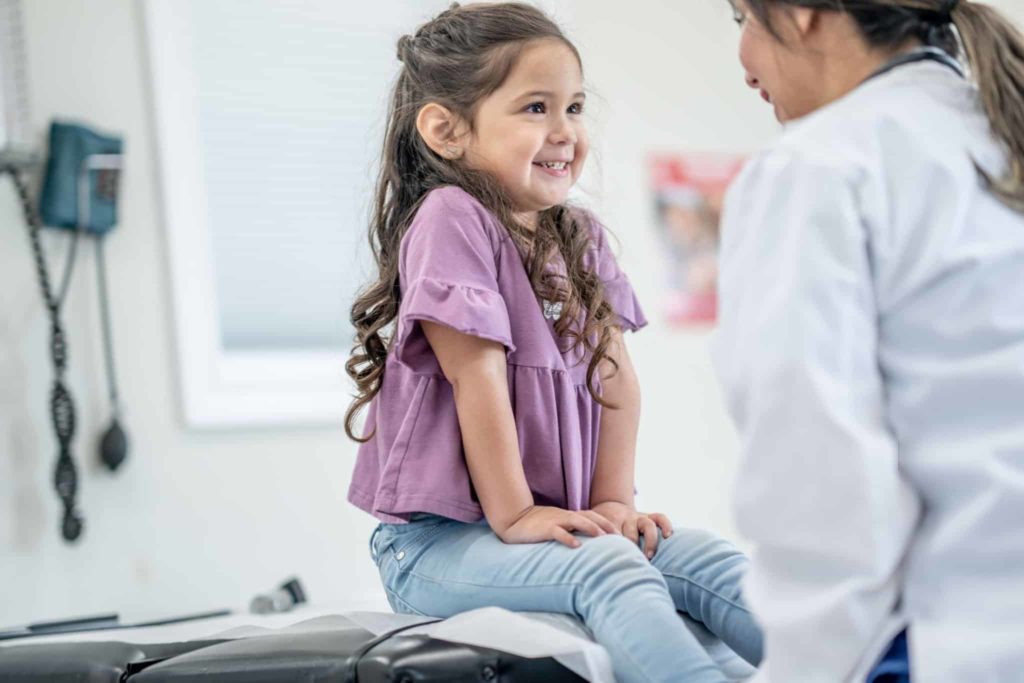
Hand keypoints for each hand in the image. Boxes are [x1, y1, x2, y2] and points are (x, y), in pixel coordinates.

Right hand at [498, 505, 619, 547]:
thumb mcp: (557, 525)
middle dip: (605, 525)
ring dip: (590, 528)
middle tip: (619, 537)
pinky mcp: (544, 529)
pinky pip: (558, 532)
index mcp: (569, 516)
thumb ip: (571, 530)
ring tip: (602, 537)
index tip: (621, 534)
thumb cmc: (537, 525)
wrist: (515, 520)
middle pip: (590, 516)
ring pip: (576, 521)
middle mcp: (565, 516)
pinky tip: (577, 546)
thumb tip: (587, 542)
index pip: (593, 515)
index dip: (607, 523)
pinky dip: (568, 538)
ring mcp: (555, 521)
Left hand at [590, 501, 672, 558]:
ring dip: (649, 541)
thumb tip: (586, 565)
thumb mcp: (592, 530)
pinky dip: (665, 524)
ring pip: (647, 525)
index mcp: (610, 521)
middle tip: (631, 564)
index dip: (615, 549)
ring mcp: (638, 516)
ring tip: (649, 556)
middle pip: (630, 533)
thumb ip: (591, 543)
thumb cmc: (599, 526)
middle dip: (632, 548)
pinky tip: (668, 535)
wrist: (608, 507)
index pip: (613, 535)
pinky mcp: (648, 516)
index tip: (614, 563)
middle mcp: (625, 518)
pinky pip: (659, 517)